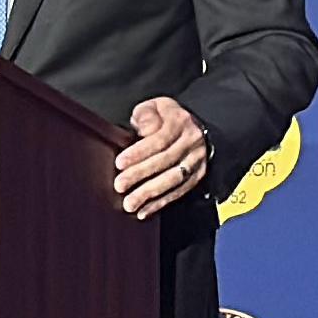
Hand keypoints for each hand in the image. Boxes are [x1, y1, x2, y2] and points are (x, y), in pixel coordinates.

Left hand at [113, 98, 211, 219]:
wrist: (195, 127)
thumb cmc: (167, 118)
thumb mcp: (155, 107)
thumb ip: (146, 116)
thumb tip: (143, 130)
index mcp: (180, 122)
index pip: (159, 139)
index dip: (139, 152)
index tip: (120, 163)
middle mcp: (192, 141)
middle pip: (165, 161)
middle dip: (140, 175)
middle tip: (120, 185)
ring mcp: (197, 160)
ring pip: (173, 179)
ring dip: (150, 194)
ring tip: (130, 204)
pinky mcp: (197, 176)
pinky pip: (179, 192)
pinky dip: (161, 202)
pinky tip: (145, 210)